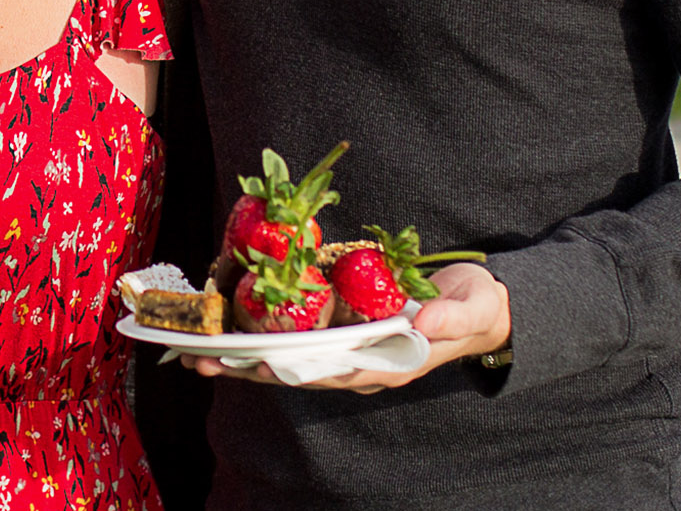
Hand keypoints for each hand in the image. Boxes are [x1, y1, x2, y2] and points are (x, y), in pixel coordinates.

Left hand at [185, 262, 512, 393]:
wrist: (480, 307)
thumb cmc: (475, 307)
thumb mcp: (471, 308)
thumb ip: (450, 318)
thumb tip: (424, 326)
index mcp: (389, 364)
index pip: (335, 372)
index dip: (298, 370)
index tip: (263, 368)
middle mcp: (361, 363)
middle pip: (298, 371)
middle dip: (252, 368)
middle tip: (204, 362)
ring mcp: (349, 349)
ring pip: (289, 359)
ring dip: (245, 358)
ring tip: (200, 354)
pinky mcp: (342, 331)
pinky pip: (297, 339)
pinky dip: (263, 336)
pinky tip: (230, 330)